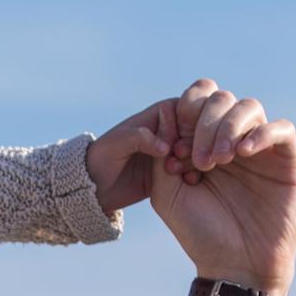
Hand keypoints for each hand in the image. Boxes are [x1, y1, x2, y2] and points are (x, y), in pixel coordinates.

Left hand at [85, 91, 197, 214]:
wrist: (95, 187)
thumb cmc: (100, 160)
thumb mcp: (116, 145)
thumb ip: (139, 138)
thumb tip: (166, 146)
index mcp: (159, 114)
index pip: (188, 108)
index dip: (194, 120)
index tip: (185, 141)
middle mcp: (171, 129)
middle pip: (198, 128)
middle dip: (200, 142)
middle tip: (191, 159)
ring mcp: (176, 151)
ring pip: (199, 149)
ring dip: (199, 159)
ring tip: (189, 173)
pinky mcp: (176, 171)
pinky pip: (193, 169)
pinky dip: (195, 174)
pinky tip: (191, 183)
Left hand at [147, 80, 295, 295]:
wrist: (235, 265)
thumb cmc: (199, 234)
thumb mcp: (166, 193)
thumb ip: (161, 153)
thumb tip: (165, 111)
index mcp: (202, 143)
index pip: (197, 102)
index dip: (185, 113)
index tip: (175, 149)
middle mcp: (231, 140)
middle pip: (222, 100)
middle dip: (205, 123)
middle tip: (200, 160)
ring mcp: (260, 149)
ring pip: (250, 108)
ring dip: (229, 127)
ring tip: (219, 159)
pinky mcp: (286, 160)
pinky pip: (282, 128)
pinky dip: (261, 133)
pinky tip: (243, 153)